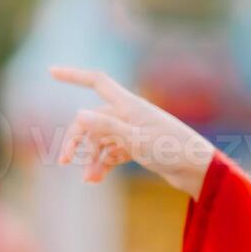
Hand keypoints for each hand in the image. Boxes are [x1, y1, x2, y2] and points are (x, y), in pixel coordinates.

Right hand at [49, 66, 215, 198]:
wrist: (199, 170)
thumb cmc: (172, 150)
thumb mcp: (136, 140)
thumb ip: (107, 127)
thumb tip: (79, 114)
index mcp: (130, 104)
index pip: (97, 81)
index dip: (74, 75)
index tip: (51, 72)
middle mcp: (130, 114)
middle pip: (94, 119)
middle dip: (78, 138)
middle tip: (63, 160)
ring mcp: (134, 131)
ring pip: (102, 139)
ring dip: (91, 157)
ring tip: (88, 179)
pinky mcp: (139, 147)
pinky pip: (113, 152)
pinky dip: (103, 164)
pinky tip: (95, 179)